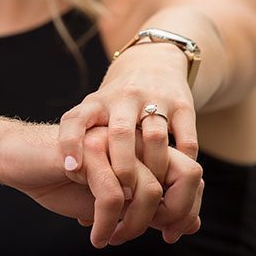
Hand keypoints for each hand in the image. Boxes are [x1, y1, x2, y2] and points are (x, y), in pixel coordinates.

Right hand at [0, 124, 202, 247]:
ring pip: (147, 190)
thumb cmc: (61, 180)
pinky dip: (105, 224)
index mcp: (141, 147)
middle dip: (175, 213)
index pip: (190, 173)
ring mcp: (112, 140)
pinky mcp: (88, 148)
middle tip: (157, 236)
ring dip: (133, 226)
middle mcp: (132, 139)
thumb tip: (190, 225)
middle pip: (183, 174)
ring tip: (112, 238)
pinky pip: (111, 196)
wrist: (15, 159)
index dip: (189, 206)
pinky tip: (93, 233)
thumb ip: (149, 208)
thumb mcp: (112, 200)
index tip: (172, 233)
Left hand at [59, 42, 198, 195]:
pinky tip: (176, 177)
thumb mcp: (95, 114)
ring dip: (154, 169)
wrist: (152, 62)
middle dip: (122, 168)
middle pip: (121, 134)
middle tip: (124, 193)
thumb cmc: (115, 104)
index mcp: (96, 102)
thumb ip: (86, 145)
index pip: (75, 119)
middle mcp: (123, 97)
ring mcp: (154, 99)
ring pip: (155, 139)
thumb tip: (76, 193)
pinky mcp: (183, 105)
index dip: (70, 143)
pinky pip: (186, 140)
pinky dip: (182, 162)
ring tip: (152, 191)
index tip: (71, 169)